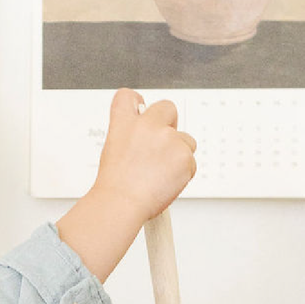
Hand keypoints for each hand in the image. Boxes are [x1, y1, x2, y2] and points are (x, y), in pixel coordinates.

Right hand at [93, 89, 196, 221]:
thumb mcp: (112, 153)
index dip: (137, 105)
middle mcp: (148, 125)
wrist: (121, 205)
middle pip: (167, 108)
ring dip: (178, 154)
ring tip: (160, 174)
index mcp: (125, 124)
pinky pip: (191, 162)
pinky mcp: (184, 155)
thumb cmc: (115, 187)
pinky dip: (183, 174)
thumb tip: (143, 141)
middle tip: (160, 149)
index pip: (128, 98)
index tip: (141, 113)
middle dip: (169, 124)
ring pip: (185, 140)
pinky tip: (166, 182)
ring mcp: (168, 138)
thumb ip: (130, 139)